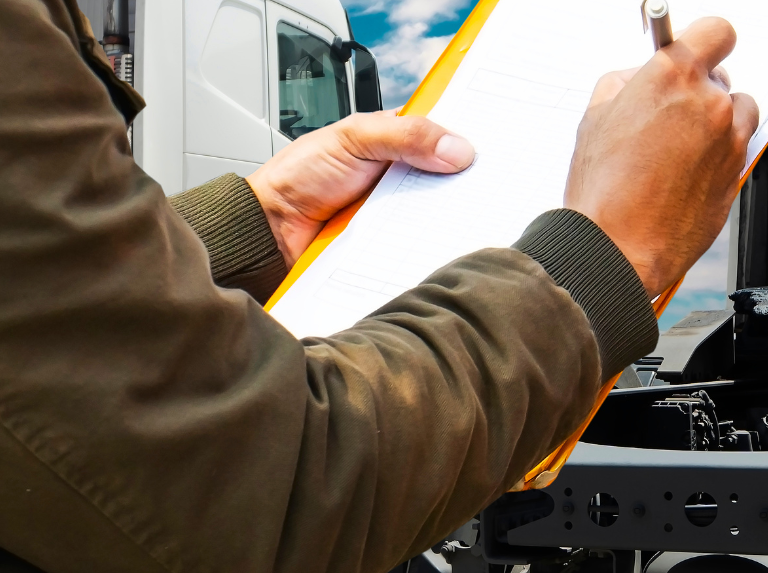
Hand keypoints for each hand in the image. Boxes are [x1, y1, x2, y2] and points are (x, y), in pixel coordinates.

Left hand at [246, 112, 475, 264]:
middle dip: (468, 180)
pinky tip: (445, 243)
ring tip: (477, 214)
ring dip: (453, 215)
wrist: (269, 230)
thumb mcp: (353, 139)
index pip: (443, 133)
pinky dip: (432, 243)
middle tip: (494, 183)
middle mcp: (401, 174)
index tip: (498, 142)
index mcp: (394, 138)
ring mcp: (398, 210)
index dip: (468, 137)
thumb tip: (457, 149)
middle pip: (449, 176)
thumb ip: (405, 136)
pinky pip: (422, 243)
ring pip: (440, 212)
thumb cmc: (298, 176)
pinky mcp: (393, 244)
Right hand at [564, 17, 759, 296]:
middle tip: (669, 112)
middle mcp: (710, 102)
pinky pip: (736, 149)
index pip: (716, 31)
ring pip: (738, 112)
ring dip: (717, 120)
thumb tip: (640, 76)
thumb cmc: (603, 192)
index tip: (696, 50)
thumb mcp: (595, 117)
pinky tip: (685, 172)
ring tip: (681, 145)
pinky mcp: (737, 174)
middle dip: (698, 89)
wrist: (618, 249)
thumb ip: (626, 83)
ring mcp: (730, 140)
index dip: (705, 40)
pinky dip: (718, 153)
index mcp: (674, 76)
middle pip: (722, 76)